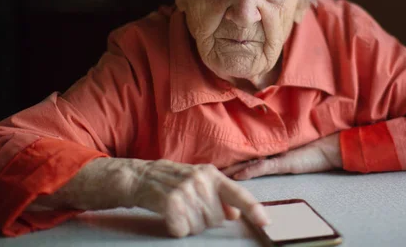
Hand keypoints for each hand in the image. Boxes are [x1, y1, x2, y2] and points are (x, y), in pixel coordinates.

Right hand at [130, 160, 269, 236]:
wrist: (140, 176)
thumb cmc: (172, 181)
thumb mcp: (198, 182)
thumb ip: (220, 196)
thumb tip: (235, 214)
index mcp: (212, 175)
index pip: (237, 193)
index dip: (253, 209)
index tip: (265, 221)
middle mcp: (201, 180)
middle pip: (217, 219)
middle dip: (204, 220)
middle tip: (189, 207)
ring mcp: (186, 190)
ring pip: (199, 226)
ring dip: (189, 225)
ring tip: (178, 209)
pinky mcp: (171, 202)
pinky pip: (182, 230)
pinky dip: (176, 228)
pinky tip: (169, 216)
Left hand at [222, 133, 342, 179]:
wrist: (329, 146)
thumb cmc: (313, 150)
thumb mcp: (290, 154)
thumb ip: (275, 155)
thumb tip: (257, 159)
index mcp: (270, 150)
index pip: (246, 153)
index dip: (231, 156)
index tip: (214, 159)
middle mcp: (270, 152)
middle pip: (243, 156)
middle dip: (226, 160)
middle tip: (205, 164)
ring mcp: (276, 156)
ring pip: (249, 161)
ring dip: (232, 167)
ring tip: (215, 171)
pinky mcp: (284, 162)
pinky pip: (264, 167)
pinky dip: (250, 171)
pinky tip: (238, 175)